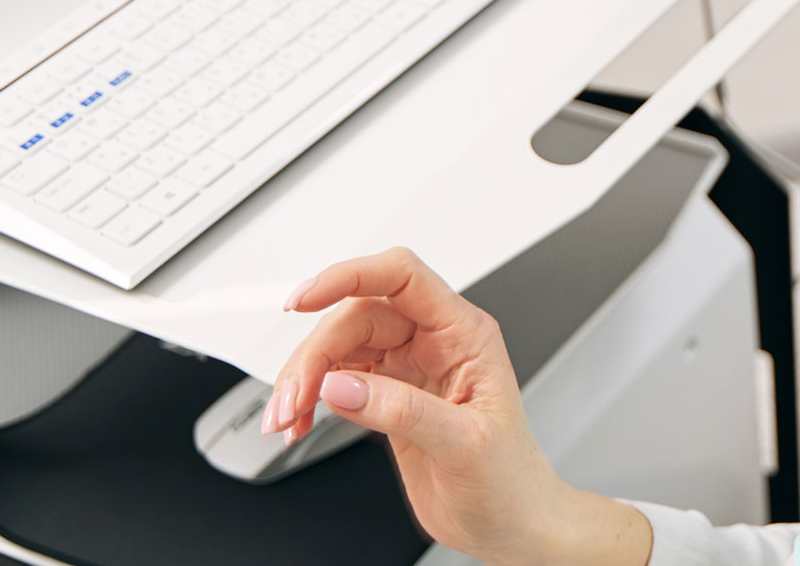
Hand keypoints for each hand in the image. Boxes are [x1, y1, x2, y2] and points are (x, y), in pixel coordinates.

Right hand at [268, 248, 649, 565]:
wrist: (511, 524)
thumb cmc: (510, 480)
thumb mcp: (466, 445)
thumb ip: (404, 412)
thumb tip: (343, 385)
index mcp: (465, 334)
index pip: (403, 278)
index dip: (350, 276)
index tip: (305, 299)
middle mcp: (435, 342)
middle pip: (357, 315)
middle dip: (315, 353)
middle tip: (292, 400)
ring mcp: (409, 368)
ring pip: (341, 346)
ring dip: (305, 377)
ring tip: (289, 418)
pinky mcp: (388, 397)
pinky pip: (338, 379)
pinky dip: (311, 399)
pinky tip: (302, 422)